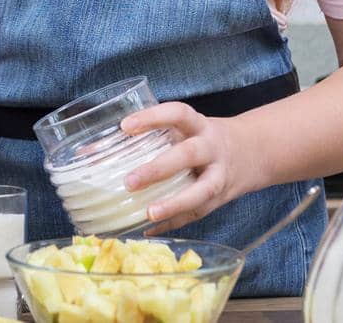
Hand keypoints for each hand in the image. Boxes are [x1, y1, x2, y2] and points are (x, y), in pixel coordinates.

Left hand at [119, 104, 256, 233]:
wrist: (253, 151)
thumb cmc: (203, 137)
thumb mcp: (184, 127)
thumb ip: (149, 135)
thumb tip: (89, 152)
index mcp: (199, 125)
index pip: (178, 113)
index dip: (152, 117)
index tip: (125, 126)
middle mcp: (211, 147)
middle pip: (188, 155)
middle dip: (159, 169)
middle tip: (129, 182)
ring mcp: (219, 175)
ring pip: (201, 190)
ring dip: (174, 204)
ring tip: (148, 214)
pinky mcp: (220, 199)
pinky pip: (198, 213)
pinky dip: (174, 222)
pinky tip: (149, 229)